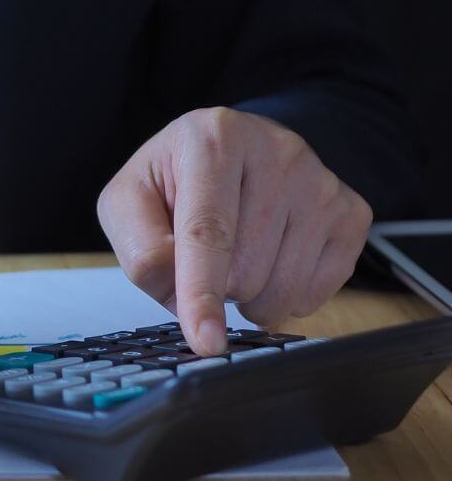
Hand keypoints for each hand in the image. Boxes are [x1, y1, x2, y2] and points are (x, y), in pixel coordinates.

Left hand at [96, 108, 371, 356]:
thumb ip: (139, 247)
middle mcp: (277, 150)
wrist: (232, 153)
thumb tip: (181, 291)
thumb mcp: (128, 202)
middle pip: (246, 270)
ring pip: (283, 288)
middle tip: (206, 256)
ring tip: (237, 255)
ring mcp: (321, 181)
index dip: (202, 293)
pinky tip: (271, 259)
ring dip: (250, 296)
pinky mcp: (351, 212)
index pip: (208, 232)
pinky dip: (285, 296)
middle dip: (216, 287)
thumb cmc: (173, 182)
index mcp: (213, 139)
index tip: (205, 341)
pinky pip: (317, 292)